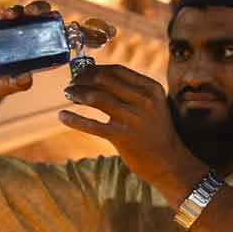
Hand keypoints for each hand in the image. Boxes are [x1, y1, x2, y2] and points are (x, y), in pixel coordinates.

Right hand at [0, 3, 114, 98]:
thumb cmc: (6, 83)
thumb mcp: (15, 84)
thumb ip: (21, 83)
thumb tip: (26, 77)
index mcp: (34, 40)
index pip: (45, 20)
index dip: (48, 14)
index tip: (46, 15)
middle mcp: (21, 30)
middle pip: (30, 12)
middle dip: (32, 8)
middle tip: (29, 12)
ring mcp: (4, 28)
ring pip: (10, 13)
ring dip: (10, 10)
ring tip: (6, 16)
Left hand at [58, 65, 204, 197]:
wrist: (169, 162)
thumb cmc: (157, 132)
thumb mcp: (153, 105)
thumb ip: (133, 91)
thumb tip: (98, 77)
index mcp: (151, 88)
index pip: (117, 70)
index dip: (95, 69)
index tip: (82, 72)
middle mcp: (143, 100)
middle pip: (104, 80)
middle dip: (83, 78)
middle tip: (72, 83)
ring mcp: (132, 119)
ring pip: (95, 98)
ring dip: (76, 93)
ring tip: (68, 94)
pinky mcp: (122, 137)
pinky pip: (92, 125)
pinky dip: (73, 119)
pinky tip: (62, 116)